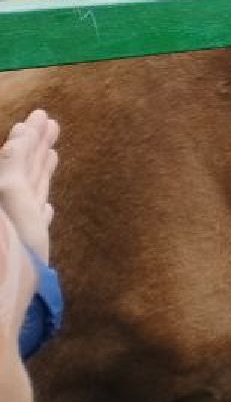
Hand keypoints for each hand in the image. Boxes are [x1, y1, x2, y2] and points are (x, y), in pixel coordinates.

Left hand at [0, 110, 56, 261]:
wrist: (6, 284)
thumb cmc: (9, 237)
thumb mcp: (10, 192)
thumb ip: (12, 166)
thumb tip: (17, 137)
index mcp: (7, 188)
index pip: (17, 156)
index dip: (28, 138)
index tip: (39, 117)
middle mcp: (12, 201)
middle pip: (27, 167)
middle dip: (38, 145)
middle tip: (50, 120)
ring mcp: (23, 221)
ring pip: (35, 189)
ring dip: (43, 170)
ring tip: (53, 152)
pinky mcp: (32, 242)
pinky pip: (38, 220)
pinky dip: (44, 210)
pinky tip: (48, 208)